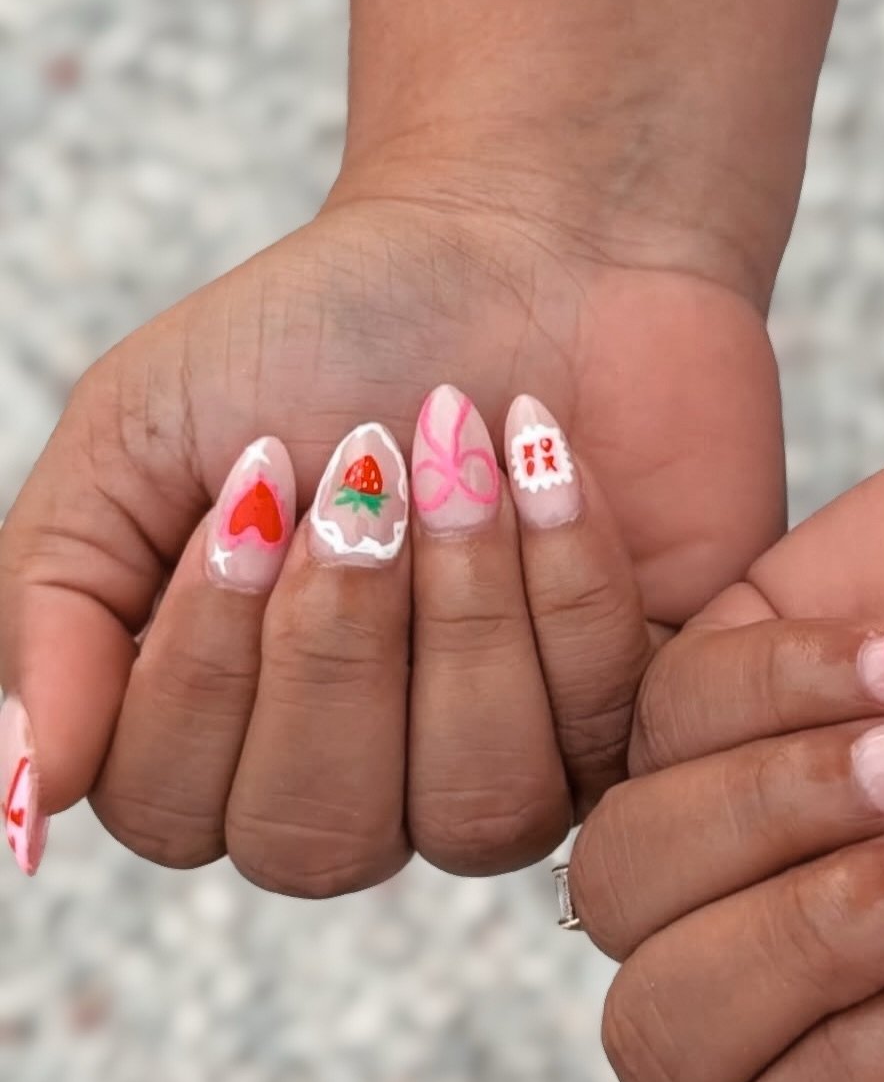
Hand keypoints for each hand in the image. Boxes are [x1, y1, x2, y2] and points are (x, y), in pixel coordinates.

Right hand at [0, 180, 781, 888]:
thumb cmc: (317, 332)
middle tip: (362, 473)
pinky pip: (594, 737)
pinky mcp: (624, 725)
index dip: (208, 660)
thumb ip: (51, 611)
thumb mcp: (133, 437)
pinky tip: (549, 467)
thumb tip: (23, 801)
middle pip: (316, 839)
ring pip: (470, 813)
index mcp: (218, 728)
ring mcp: (496, 765)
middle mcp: (354, 781)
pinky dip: (567, 581)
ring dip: (459, 614)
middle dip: (337, 639)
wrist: (521, 242)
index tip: (253, 487)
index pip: (173, 808)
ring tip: (463, 458)